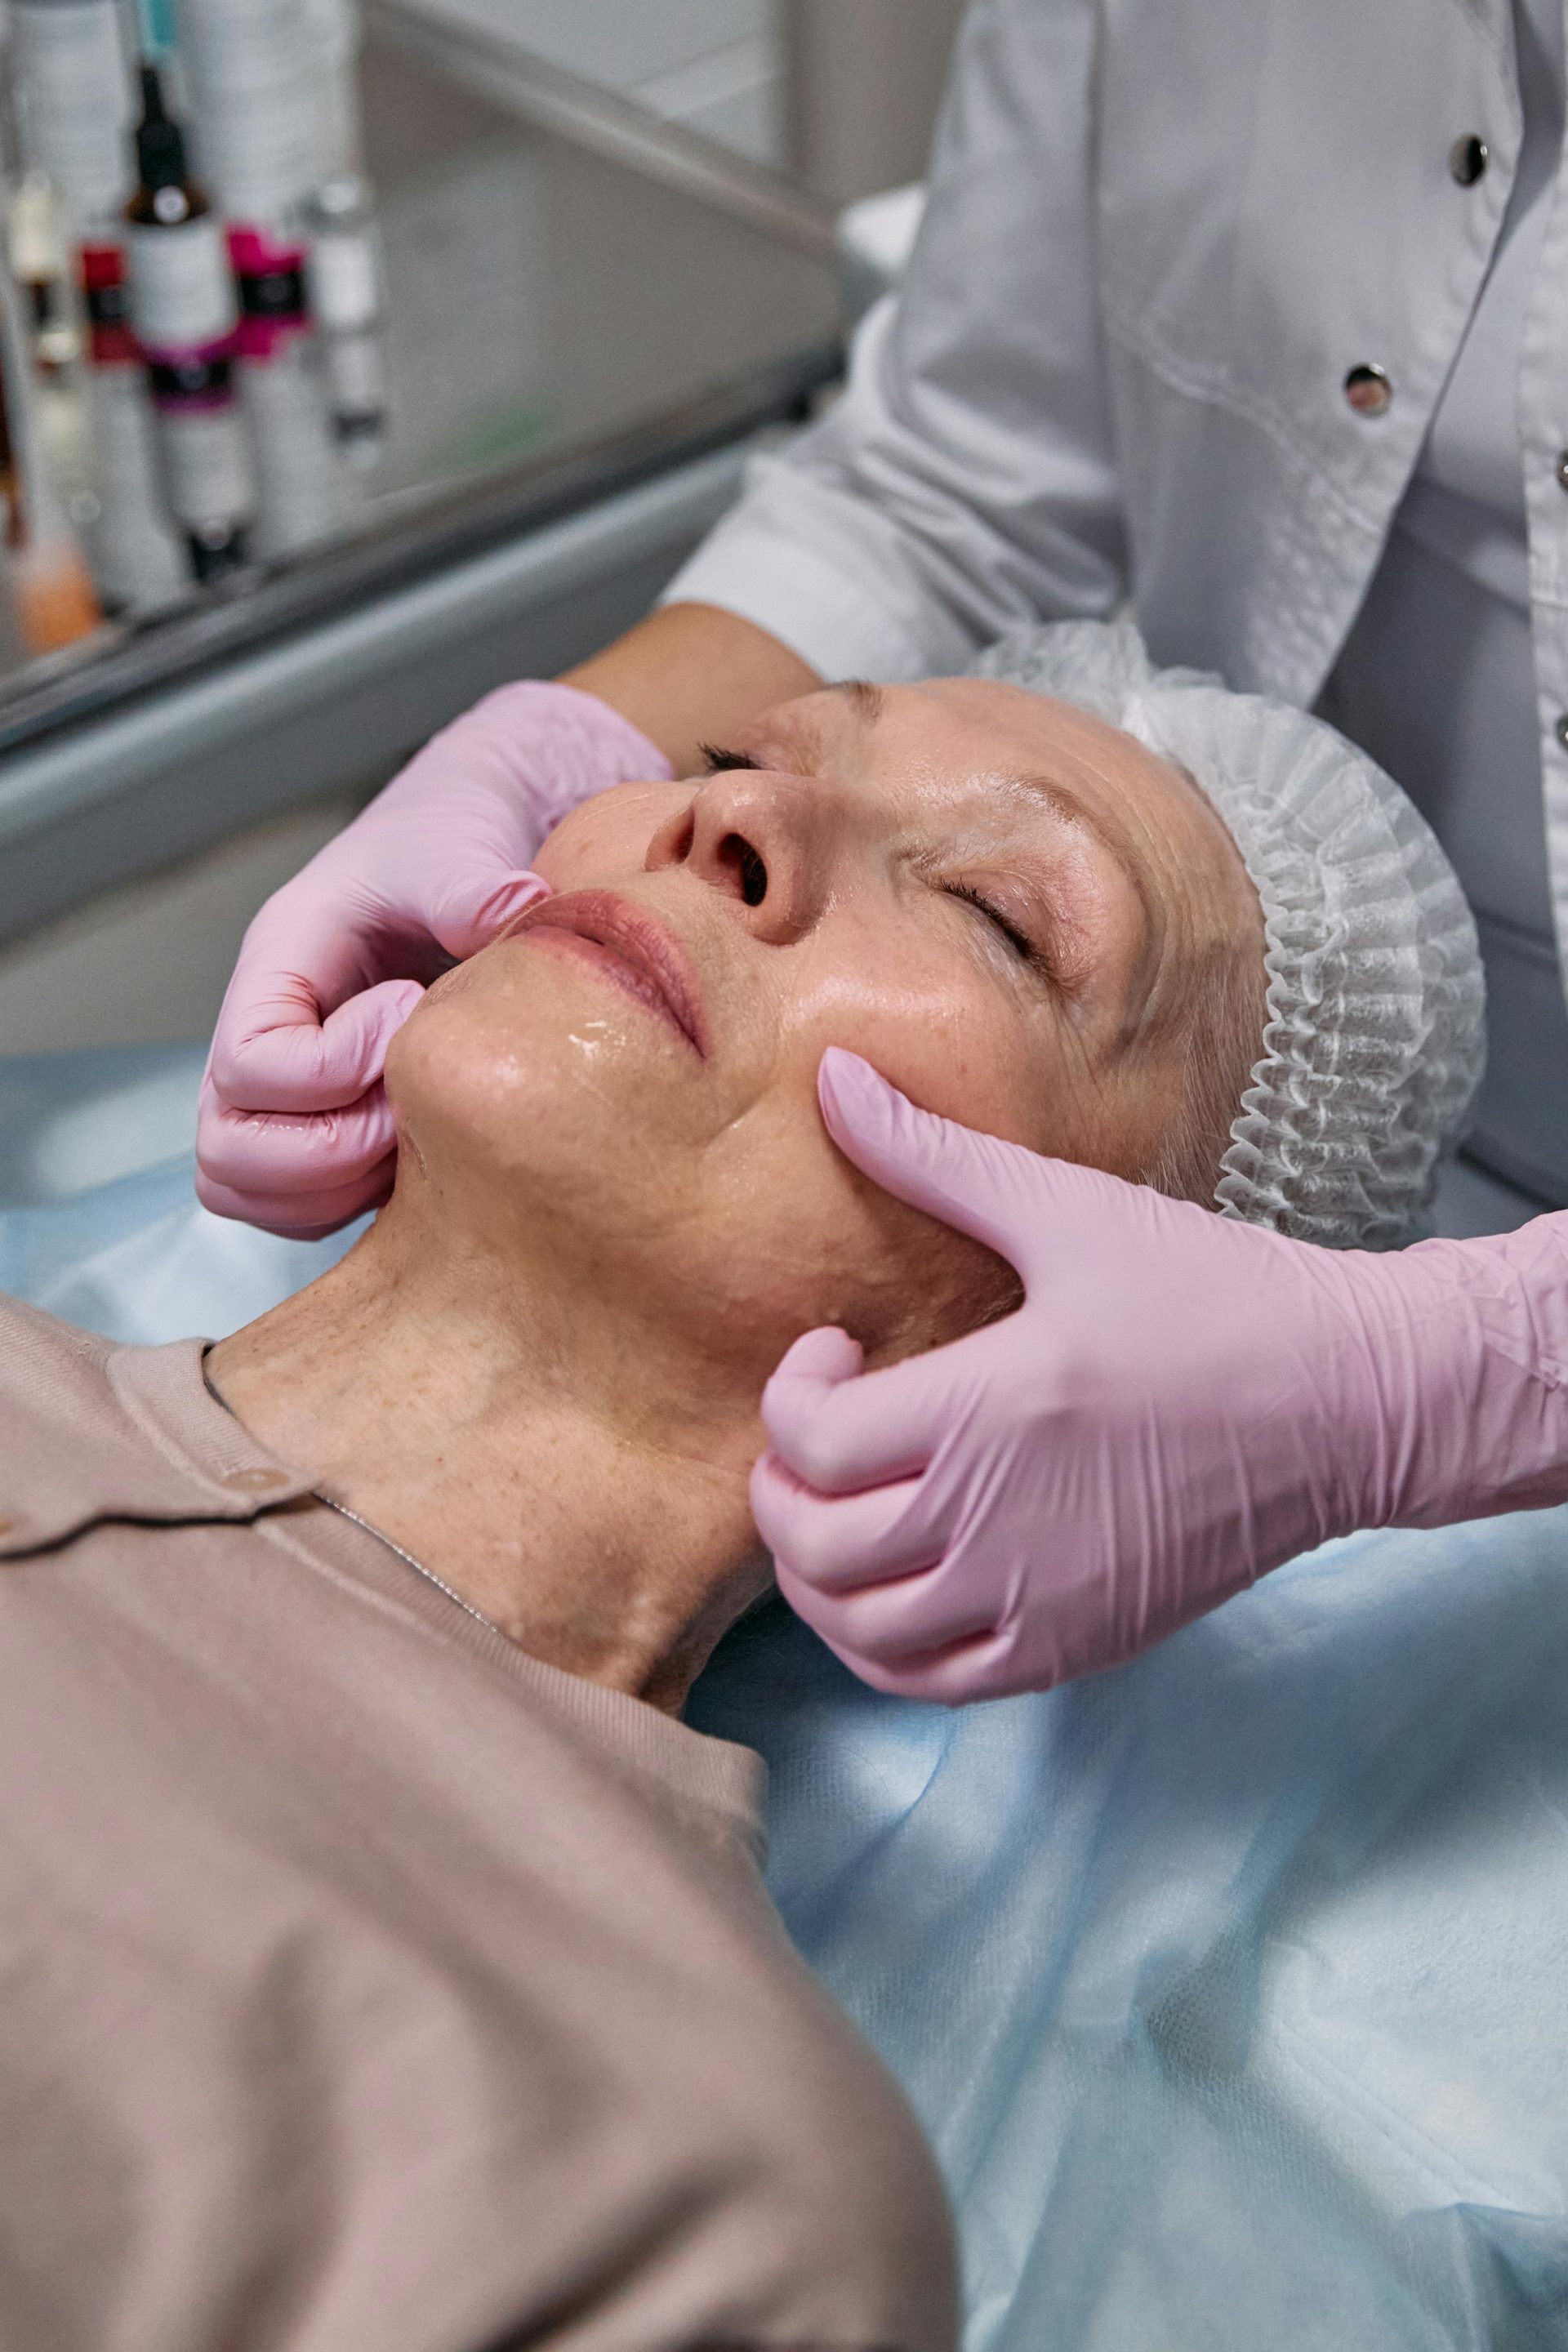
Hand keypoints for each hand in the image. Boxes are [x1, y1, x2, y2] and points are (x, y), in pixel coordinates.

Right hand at [197, 683, 672, 1236]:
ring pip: (248, 1189)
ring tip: (417, 1133)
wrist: (458, 857)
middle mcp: (260, 1037)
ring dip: (335, 1187)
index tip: (408, 1013)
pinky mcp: (320, 1129)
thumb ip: (471, 884)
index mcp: (275, 968)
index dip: (333, 1069)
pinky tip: (420, 1155)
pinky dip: (347, 1203)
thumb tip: (519, 910)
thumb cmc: (440, 846)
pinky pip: (295, 1206)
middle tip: (414, 1109)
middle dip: (329, 1151)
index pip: (249, 1066)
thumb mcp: (453, 849)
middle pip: (227, 1149)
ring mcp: (282, 1094)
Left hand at [750, 1050, 1567, 1700]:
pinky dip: (879, 1645)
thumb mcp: (1070, 1213)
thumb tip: (831, 1077)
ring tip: (840, 1507)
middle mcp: (996, 1525)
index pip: (808, 1442)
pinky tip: (895, 1579)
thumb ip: (933, 1158)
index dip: (787, 1392)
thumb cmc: (1217, 1298)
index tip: (832, 1347)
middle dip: (778, 1486)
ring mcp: (1034, 1601)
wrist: (1348, 1402)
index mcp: (987, 1411)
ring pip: (856, 1631)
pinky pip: (930, 1682)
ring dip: (814, 1573)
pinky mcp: (1072, 1647)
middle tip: (816, 1430)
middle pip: (813, 1545)